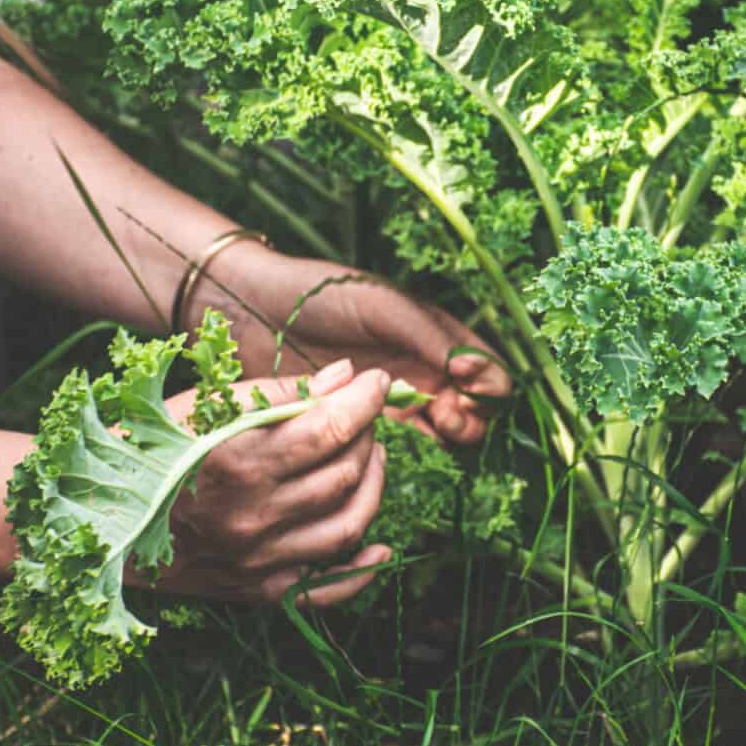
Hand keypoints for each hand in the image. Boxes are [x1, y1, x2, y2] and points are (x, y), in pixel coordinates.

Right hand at [148, 359, 392, 606]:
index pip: (328, 427)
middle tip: (365, 414)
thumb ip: (277, 392)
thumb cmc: (147, 450)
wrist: (95, 522)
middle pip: (344, 472)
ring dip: (373, 485)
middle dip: (367, 435)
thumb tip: (343, 377)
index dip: (365, 400)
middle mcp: (252, 515)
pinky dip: (362, 570)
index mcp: (236, 461)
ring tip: (370, 457)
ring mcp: (257, 559)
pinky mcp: (257, 590)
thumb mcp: (202, 407)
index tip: (378, 381)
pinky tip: (381, 546)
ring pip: (348, 524)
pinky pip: (326, 589)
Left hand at [225, 254, 513, 443]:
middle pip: (474, 407)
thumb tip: (471, 369)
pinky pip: (405, 446)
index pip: (487, 369)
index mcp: (437, 337)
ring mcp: (399, 400)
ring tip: (433, 425)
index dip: (488, 382)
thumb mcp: (384, 307)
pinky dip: (414, 450)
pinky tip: (402, 440)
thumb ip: (430, 335)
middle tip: (447, 413)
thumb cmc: (325, 296)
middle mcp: (426, 371)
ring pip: (445, 432)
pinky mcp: (368, 425)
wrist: (257, 313)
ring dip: (449, 435)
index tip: (466, 383)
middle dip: (472, 414)